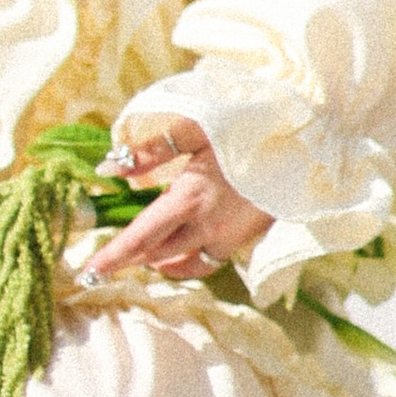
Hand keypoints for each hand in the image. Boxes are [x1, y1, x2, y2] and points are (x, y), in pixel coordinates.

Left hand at [83, 116, 272, 286]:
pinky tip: (185, 248)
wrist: (306, 139)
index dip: (113, 256)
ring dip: (162, 263)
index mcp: (189, 198)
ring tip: (146, 256)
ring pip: (187, 264)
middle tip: (112, 257)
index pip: (141, 237)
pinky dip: (191, 262)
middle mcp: (208, 225)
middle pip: (159, 255)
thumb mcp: (197, 127)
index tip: (89, 272)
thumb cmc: (248, 124)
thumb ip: (151, 149)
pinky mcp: (249, 236)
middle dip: (133, 258)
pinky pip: (211, 260)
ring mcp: (231, 236)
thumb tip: (110, 167)